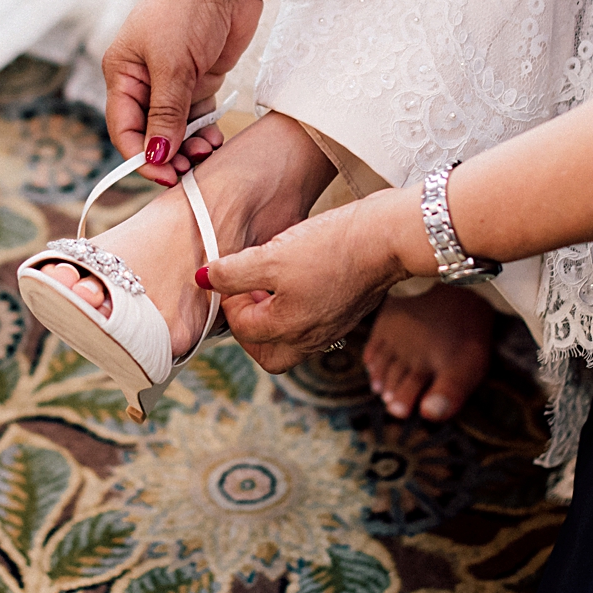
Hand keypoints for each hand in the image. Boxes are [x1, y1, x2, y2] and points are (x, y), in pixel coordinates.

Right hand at [102, 0, 262, 185]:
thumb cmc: (188, 9)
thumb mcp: (173, 67)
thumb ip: (166, 115)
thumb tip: (156, 156)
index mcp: (121, 71)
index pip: (124, 127)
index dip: (141, 156)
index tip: (165, 176)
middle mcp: (142, 77)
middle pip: (149, 131)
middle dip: (167, 154)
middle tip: (190, 170)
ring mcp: (173, 78)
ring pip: (175, 127)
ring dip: (189, 145)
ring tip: (208, 153)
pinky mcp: (200, 77)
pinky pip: (198, 115)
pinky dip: (204, 131)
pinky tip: (216, 141)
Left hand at [203, 186, 431, 372]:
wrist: (388, 237)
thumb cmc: (332, 246)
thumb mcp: (272, 256)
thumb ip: (233, 272)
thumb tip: (204, 279)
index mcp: (288, 329)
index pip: (242, 328)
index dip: (230, 299)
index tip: (231, 274)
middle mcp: (310, 338)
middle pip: (268, 355)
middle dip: (250, 330)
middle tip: (247, 297)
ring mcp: (331, 330)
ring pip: (291, 343)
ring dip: (274, 320)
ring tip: (272, 285)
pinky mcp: (346, 315)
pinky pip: (313, 326)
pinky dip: (297, 312)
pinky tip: (299, 280)